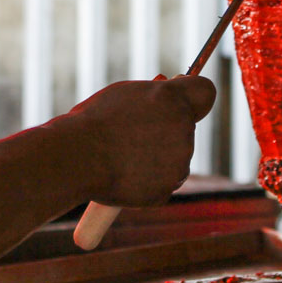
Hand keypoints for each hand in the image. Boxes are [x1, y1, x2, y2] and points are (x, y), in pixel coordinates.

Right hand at [67, 75, 216, 207]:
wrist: (76, 158)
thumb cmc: (93, 122)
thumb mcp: (125, 95)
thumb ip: (155, 96)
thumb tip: (169, 95)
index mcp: (172, 99)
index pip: (205, 92)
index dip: (193, 98)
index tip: (180, 103)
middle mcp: (183, 129)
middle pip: (185, 130)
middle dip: (165, 132)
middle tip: (132, 135)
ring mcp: (179, 162)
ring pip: (174, 159)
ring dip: (156, 159)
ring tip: (122, 156)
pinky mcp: (167, 190)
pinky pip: (161, 184)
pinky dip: (146, 182)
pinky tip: (123, 175)